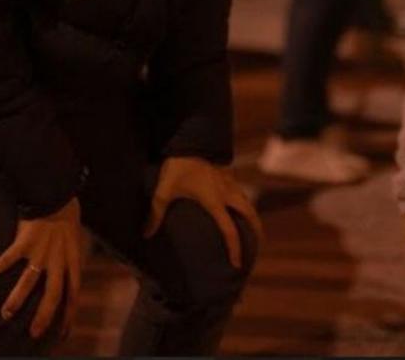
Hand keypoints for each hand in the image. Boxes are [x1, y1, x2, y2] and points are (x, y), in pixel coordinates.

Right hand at [0, 196, 81, 338]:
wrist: (57, 191)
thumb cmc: (66, 215)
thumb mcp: (74, 239)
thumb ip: (69, 259)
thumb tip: (67, 277)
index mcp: (72, 257)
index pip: (73, 291)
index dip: (69, 312)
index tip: (64, 331)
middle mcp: (58, 257)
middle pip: (53, 293)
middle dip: (44, 315)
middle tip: (34, 333)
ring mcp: (41, 250)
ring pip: (29, 281)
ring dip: (17, 299)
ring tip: (6, 314)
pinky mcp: (26, 239)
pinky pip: (8, 258)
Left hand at [145, 156, 262, 269]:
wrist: (188, 141)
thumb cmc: (177, 167)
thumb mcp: (164, 191)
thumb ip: (156, 213)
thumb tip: (145, 235)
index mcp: (214, 201)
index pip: (229, 229)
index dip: (234, 248)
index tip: (236, 264)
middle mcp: (227, 192)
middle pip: (249, 213)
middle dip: (256, 230)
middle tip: (258, 246)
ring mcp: (229, 182)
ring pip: (247, 201)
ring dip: (252, 215)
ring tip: (253, 228)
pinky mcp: (227, 174)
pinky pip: (241, 192)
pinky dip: (245, 203)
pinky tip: (239, 206)